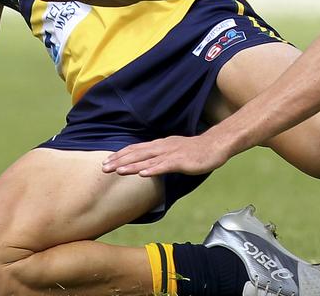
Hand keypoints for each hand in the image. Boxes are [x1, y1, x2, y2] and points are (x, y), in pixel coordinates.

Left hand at [102, 133, 231, 176]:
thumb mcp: (174, 151)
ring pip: (148, 160)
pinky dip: (153, 169)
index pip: (136, 149)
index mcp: (160, 145)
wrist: (216, 145)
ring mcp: (172, 154)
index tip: (107, 162)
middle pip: (137, 153)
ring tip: (117, 171)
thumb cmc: (196, 150)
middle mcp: (163, 147)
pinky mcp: (182, 161)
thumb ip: (160, 156)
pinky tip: (143, 174)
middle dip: (120, 160)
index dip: (121, 155)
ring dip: (132, 165)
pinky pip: (165, 166)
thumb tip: (147, 164)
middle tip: (104, 168)